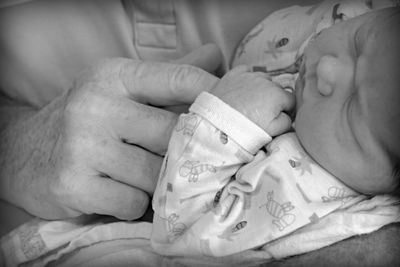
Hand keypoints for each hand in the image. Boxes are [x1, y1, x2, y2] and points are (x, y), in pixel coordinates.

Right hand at [0, 50, 219, 219]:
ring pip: (155, 174)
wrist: (24, 153)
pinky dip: (134, 203)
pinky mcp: (73, 184)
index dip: (215, 96)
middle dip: (186, 152)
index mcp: (114, 75)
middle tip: (192, 161)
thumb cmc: (86, 120)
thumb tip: (216, 55)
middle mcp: (97, 105)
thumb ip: (169, 76)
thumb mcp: (121, 88)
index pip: (180, 78)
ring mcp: (82, 146)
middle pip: (173, 133)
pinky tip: (120, 192)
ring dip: (158, 182)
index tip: (235, 113)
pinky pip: (132, 202)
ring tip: (144, 176)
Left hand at [212, 65, 294, 135]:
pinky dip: (247, 77)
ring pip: (263, 79)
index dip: (286, 110)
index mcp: (278, 95)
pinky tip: (244, 87)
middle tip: (262, 113)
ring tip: (252, 102)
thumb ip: (287, 122)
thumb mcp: (273, 131)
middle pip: (277, 89)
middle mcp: (265, 81)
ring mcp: (248, 76)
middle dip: (273, 100)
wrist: (216, 124)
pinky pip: (246, 70)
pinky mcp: (233, 75)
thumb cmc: (245, 130)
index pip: (291, 100)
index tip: (278, 118)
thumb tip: (288, 115)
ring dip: (261, 88)